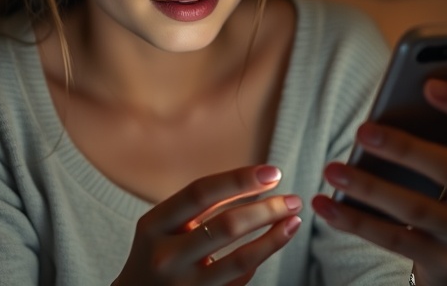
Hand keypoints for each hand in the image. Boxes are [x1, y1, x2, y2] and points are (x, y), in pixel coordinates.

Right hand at [114, 165, 302, 285]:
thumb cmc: (158, 253)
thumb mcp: (163, 226)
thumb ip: (199, 206)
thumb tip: (258, 181)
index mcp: (153, 226)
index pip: (200, 192)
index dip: (240, 180)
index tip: (273, 173)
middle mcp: (166, 257)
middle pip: (227, 225)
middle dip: (267, 209)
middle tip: (293, 199)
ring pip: (242, 259)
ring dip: (274, 236)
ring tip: (293, 220)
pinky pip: (240, 280)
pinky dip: (260, 258)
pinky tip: (274, 242)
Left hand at [312, 79, 446, 285]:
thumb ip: (434, 130)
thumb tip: (383, 116)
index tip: (429, 83)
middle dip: (404, 148)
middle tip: (361, 131)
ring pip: (418, 207)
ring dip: (369, 187)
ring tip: (331, 169)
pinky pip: (395, 239)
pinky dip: (355, 220)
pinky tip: (325, 204)